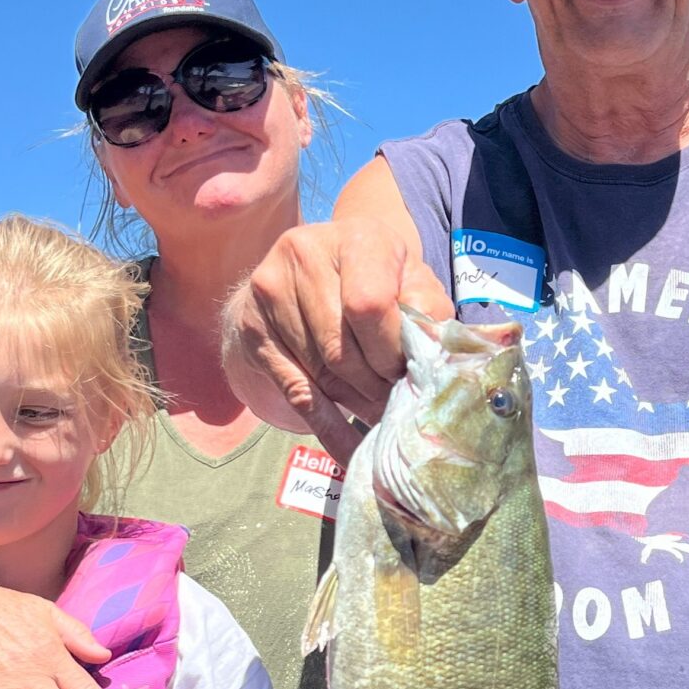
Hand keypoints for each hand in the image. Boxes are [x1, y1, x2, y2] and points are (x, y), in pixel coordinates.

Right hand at [225, 218, 452, 464]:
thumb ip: (429, 313)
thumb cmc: (372, 279)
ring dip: (355, 403)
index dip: (390, 351)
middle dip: (376, 384)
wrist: (302, 270)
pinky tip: (349, 451)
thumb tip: (437, 360)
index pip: (369, 306)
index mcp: (355, 237)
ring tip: (378, 412)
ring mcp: (269, 291)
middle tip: (396, 404)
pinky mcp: (251, 328)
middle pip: (342, 347)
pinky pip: (295, 392)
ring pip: (320, 373)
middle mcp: (304, 254)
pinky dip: (328, 428)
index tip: (406, 371)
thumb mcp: (409, 282)